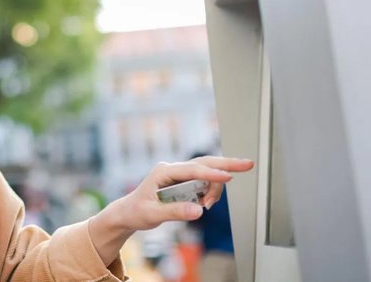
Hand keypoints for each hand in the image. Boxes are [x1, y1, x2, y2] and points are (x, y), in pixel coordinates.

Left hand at [87, 156, 252, 266]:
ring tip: (207, 206)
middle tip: (248, 165)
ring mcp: (179, 174)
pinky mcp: (184, 182)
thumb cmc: (137, 211)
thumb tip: (198, 211)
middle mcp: (173, 169)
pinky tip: (204, 203)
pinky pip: (204, 183)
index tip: (228, 177)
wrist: (130, 212)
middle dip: (227, 164)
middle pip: (204, 163)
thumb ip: (175, 212)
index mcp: (163, 171)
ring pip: (207, 174)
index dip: (211, 174)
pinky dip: (210, 191)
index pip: (192, 170)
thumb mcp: (153, 214)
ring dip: (214, 187)